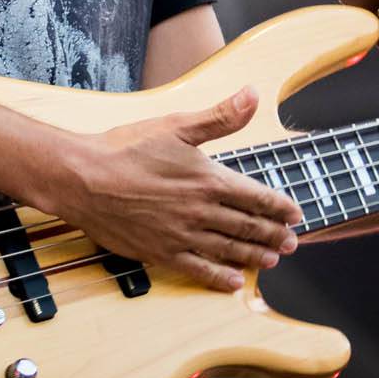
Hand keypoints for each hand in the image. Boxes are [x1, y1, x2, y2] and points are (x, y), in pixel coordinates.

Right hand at [46, 88, 303, 291]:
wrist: (82, 178)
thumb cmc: (125, 149)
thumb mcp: (177, 126)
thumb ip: (220, 116)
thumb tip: (253, 95)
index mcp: (208, 179)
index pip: (255, 197)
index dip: (279, 207)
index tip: (296, 214)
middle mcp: (200, 211)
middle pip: (248, 226)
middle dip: (274, 235)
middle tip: (293, 242)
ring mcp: (181, 235)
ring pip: (229, 249)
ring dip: (254, 255)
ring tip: (273, 259)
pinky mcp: (160, 253)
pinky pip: (197, 269)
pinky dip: (219, 277)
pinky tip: (232, 282)